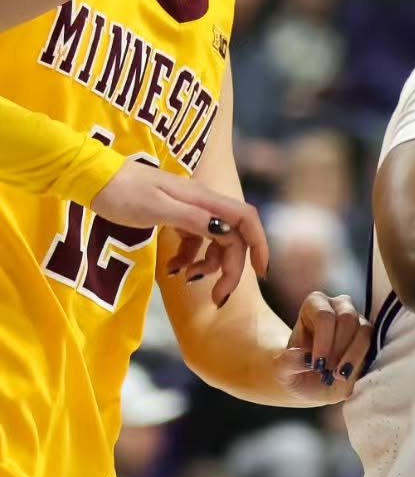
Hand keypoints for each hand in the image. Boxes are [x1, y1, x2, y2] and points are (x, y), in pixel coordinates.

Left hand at [101, 162, 267, 305]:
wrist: (91, 178)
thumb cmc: (121, 192)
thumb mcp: (157, 209)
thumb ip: (194, 220)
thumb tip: (227, 234)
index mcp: (202, 199)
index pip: (245, 219)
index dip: (259, 245)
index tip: (260, 273)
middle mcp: (201, 204)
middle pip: (232, 239)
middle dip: (230, 270)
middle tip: (218, 298)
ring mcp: (188, 211)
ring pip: (214, 244)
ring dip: (208, 267)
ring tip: (185, 278)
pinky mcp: (175, 218)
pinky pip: (194, 243)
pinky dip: (189, 260)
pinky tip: (173, 269)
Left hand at [274, 292, 371, 401]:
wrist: (313, 383)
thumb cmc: (297, 372)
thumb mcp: (284, 371)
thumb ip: (288, 363)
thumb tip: (305, 357)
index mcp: (314, 305)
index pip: (324, 315)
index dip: (323, 340)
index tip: (317, 365)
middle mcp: (338, 307)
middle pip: (347, 319)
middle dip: (338, 349)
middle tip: (328, 372)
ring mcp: (358, 320)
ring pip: (365, 330)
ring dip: (353, 356)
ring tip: (339, 375)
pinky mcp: (371, 338)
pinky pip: (375, 344)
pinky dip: (362, 361)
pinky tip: (349, 375)